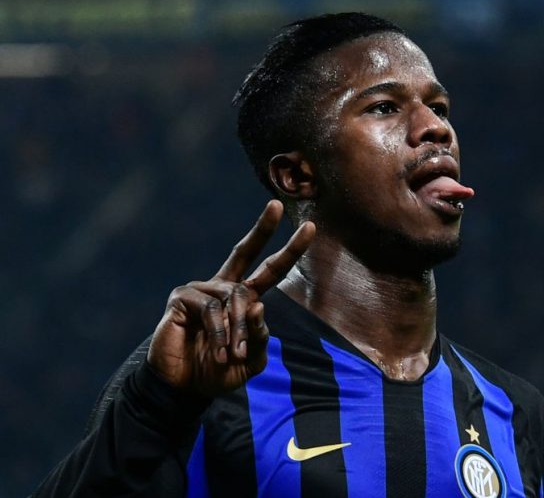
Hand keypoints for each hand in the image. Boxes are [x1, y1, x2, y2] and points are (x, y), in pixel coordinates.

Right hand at [147, 200, 314, 396]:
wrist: (183, 389)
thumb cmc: (218, 373)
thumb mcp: (251, 359)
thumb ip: (260, 336)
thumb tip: (257, 305)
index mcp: (244, 299)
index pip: (269, 270)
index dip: (289, 250)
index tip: (310, 227)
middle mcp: (223, 287)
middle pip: (245, 251)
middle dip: (263, 228)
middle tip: (277, 206)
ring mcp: (201, 290)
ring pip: (235, 298)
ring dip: (238, 330)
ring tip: (233, 355)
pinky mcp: (182, 298)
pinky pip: (212, 309)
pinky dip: (220, 332)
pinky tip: (219, 352)